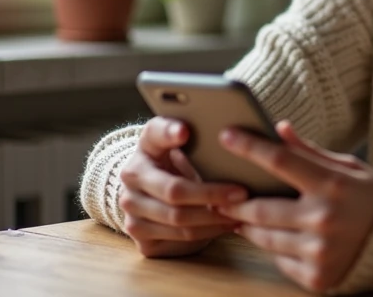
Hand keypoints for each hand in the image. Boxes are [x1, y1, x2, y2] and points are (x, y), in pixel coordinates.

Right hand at [118, 117, 248, 257]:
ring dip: (214, 218)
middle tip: (242, 193)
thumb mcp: (178, 143)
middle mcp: (130, 184)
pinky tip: (226, 225)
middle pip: (174, 191)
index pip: (155, 136)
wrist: (154, 195)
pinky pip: (180, 240)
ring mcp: (132, 215)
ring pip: (179, 220)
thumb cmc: (176, 163)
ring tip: (241, 212)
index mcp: (143, 151)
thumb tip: (203, 133)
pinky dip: (208, 234)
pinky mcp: (143, 241)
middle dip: (212, 193)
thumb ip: (187, 134)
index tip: (186, 131)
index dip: (169, 133)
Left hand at [216, 120, 372, 292]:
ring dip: (247, 226)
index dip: (250, 147)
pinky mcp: (316, 276)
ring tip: (239, 217)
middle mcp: (324, 219)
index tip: (227, 136)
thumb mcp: (347, 167)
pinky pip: (279, 261)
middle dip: (233, 202)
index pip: (281, 161)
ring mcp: (319, 251)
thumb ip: (310, 151)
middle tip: (218, 196)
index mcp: (333, 185)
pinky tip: (273, 239)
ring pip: (264, 238)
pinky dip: (273, 249)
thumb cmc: (370, 197)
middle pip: (261, 208)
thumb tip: (279, 129)